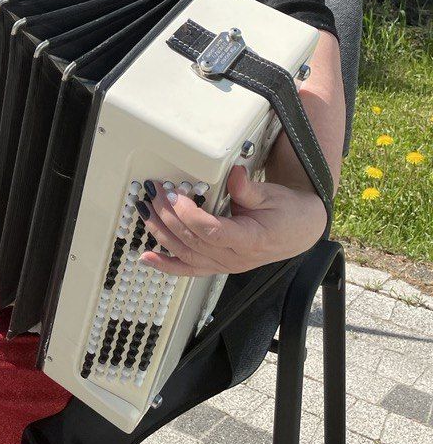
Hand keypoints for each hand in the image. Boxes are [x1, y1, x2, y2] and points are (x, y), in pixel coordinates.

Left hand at [139, 165, 327, 277]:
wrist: (298, 232)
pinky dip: (166, 265)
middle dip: (169, 216)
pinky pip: (188, 269)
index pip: (212, 232)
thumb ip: (249, 188)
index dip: (189, 215)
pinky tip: (146, 257)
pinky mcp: (218, 265)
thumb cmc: (286, 213)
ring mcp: (224, 264)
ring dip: (162, 234)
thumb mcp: (272, 196)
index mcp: (249, 240)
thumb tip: (234, 174)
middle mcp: (234, 258)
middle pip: (193, 241)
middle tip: (155, 195)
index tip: (175, 195)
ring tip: (145, 213)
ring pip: (186, 255)